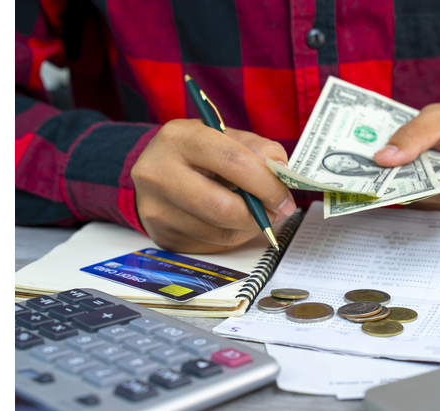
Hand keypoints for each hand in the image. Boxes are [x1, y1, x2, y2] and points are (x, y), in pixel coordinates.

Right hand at [131, 119, 295, 252]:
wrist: (156, 168)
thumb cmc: (198, 151)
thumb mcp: (226, 136)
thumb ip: (258, 148)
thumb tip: (281, 172)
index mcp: (180, 139)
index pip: (234, 162)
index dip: (267, 184)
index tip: (285, 197)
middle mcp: (158, 173)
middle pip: (223, 207)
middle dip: (260, 215)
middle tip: (276, 212)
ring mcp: (155, 208)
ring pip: (220, 232)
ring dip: (249, 228)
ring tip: (256, 215)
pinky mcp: (161, 235)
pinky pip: (211, 245)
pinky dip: (232, 237)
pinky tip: (232, 222)